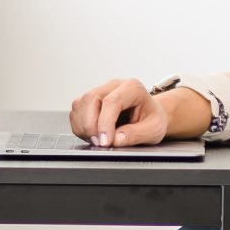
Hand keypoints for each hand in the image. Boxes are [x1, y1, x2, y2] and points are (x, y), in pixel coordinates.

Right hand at [70, 79, 212, 147]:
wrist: (150, 115)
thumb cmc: (152, 119)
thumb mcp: (153, 130)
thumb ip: (136, 134)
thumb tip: (116, 139)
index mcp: (133, 88)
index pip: (112, 101)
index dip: (105, 123)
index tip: (105, 141)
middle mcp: (114, 86)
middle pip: (91, 99)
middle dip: (91, 125)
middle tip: (100, 143)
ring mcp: (100, 91)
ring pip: (80, 104)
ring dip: (83, 126)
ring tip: (97, 140)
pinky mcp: (90, 101)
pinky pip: (76, 111)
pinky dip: (79, 126)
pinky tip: (92, 135)